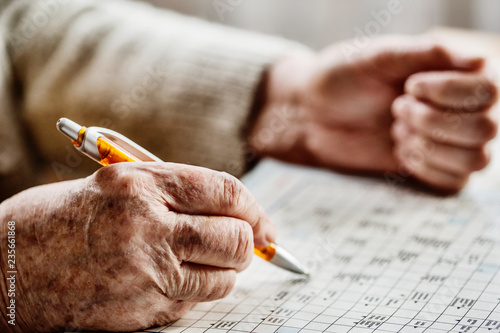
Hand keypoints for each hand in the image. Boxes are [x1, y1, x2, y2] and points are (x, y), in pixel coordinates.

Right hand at [0, 162, 274, 331]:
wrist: (3, 271)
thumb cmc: (57, 222)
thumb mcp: (112, 185)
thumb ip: (172, 194)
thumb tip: (229, 209)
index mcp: (140, 183)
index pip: (225, 191)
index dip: (253, 207)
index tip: (263, 223)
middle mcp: (147, 225)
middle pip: (236, 238)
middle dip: (247, 242)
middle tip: (240, 244)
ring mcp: (145, 271)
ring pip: (224, 276)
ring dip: (223, 270)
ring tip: (198, 261)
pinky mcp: (141, 309)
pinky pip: (195, 302)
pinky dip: (195, 291)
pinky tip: (169, 280)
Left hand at [249, 35, 497, 190]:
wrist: (311, 113)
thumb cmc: (342, 77)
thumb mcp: (378, 55)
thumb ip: (427, 53)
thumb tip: (480, 60)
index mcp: (452, 74)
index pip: (487, 92)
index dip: (448, 93)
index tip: (408, 86)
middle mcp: (458, 109)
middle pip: (484, 129)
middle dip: (433, 122)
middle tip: (396, 109)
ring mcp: (446, 142)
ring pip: (476, 160)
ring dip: (430, 146)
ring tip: (396, 130)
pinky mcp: (430, 169)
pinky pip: (455, 183)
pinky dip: (426, 168)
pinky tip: (399, 151)